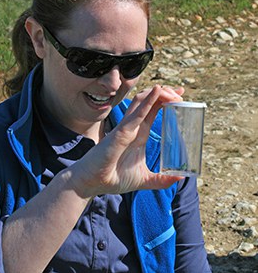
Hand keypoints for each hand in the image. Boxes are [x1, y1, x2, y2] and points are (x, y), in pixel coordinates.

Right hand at [70, 85, 184, 197]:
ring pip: (142, 101)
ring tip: (173, 92)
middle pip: (149, 101)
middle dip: (166, 92)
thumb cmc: (114, 178)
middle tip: (181, 92)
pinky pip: (136, 114)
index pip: (154, 109)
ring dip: (158, 93)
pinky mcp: (121, 133)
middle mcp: (133, 127)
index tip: (181, 95)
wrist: (93, 183)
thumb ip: (162, 179)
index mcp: (140, 133)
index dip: (166, 99)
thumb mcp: (145, 179)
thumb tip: (181, 178)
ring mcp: (126, 128)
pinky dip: (147, 102)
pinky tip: (158, 92)